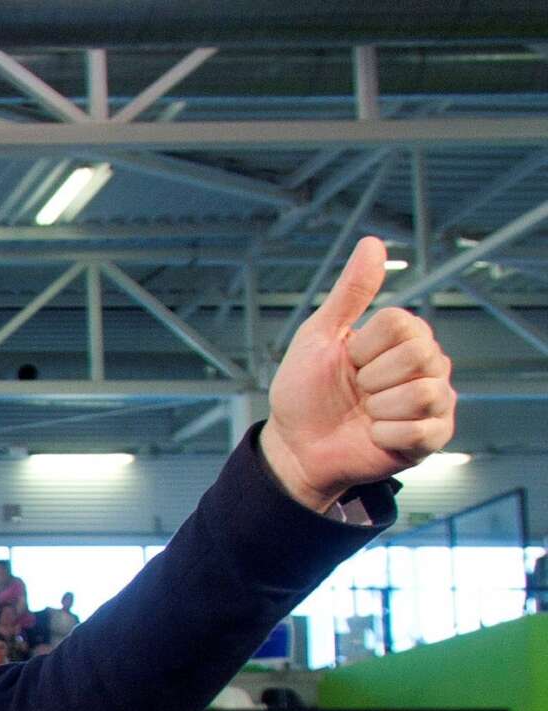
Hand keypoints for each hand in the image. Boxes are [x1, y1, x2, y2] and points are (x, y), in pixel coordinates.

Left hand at [259, 235, 456, 512]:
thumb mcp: (319, 336)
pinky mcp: (433, 437)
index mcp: (403, 338)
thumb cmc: (305, 392)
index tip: (348, 363)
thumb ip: (350, 292)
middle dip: (373, 378)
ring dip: (379, 409)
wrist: (295, 447)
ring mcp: (434, 401)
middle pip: (420, 354)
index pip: (403, 324)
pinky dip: (385, 436)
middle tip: (357, 390)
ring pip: (423, 393)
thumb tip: (372, 243)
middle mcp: (427, 365)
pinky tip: (374, 435)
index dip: (365, 348)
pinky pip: (421, 430)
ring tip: (366, 413)